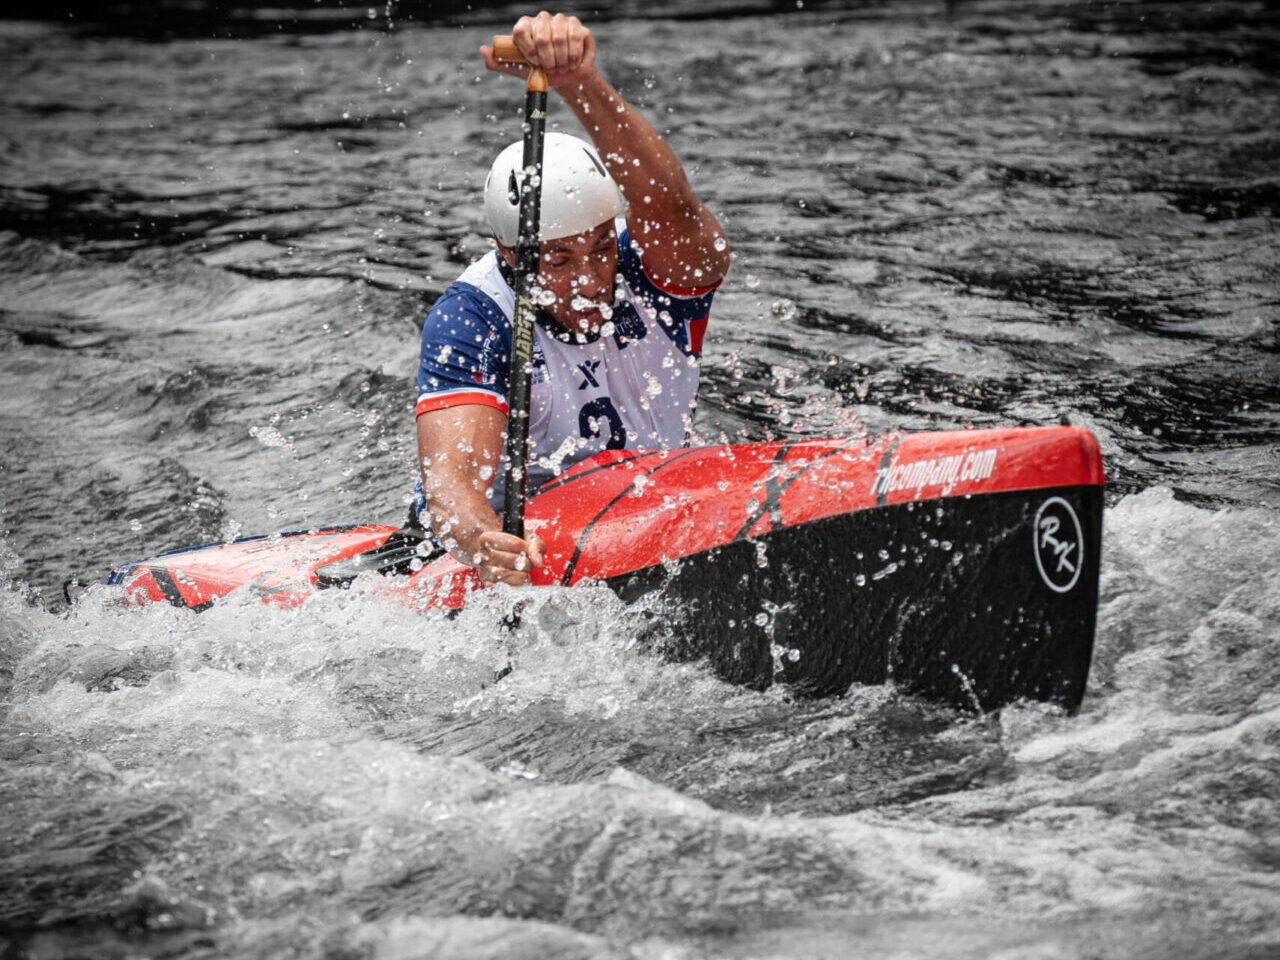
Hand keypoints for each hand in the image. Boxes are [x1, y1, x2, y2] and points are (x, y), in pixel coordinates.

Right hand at [473, 529, 545, 586]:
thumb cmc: (511, 544)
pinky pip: (500, 589)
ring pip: (508, 576)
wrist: (495, 552)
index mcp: (487, 539)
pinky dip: (511, 587)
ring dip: (522, 575)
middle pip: (514, 561)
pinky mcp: (487, 584)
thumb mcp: (524, 538)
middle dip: (527, 562)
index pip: (515, 545)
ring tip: (523, 571)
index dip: (527, 548)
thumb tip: (538, 562)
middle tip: (527, 562)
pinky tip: (516, 581)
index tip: (527, 549)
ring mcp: (484, 571)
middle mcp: (482, 555)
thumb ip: (535, 546)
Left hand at [480, 12, 596, 91]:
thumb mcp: (517, 70)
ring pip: (559, 37)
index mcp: (525, 27)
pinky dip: (574, 54)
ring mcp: (559, 20)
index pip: (521, 31)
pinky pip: (575, 36)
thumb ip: (497, 62)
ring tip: (562, 67)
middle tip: (551, 69)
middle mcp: (541, 20)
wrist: (566, 77)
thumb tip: (483, 50)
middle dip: (547, 59)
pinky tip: (573, 62)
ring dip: (561, 59)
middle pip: (541, 35)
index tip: (534, 64)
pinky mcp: (575, 24)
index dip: (528, 49)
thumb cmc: (541, 73)